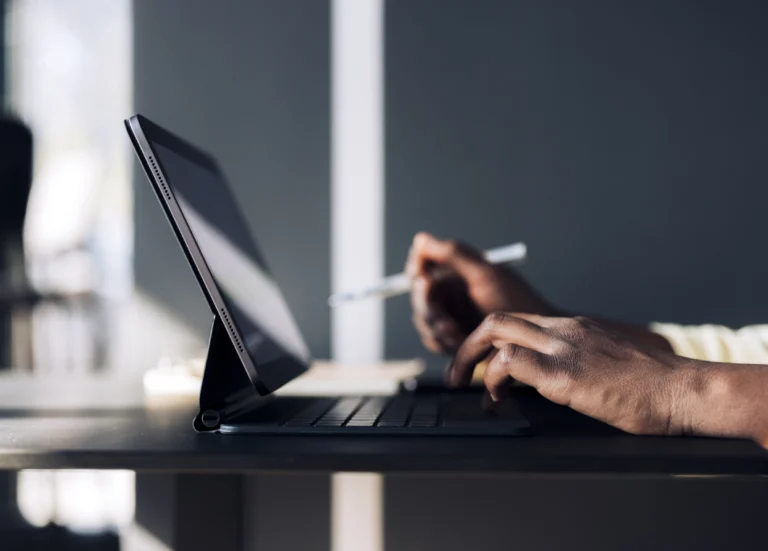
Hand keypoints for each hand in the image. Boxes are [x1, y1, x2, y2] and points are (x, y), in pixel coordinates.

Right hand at [405, 233, 554, 354]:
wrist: (535, 340)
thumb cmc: (518, 303)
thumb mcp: (486, 275)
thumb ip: (453, 254)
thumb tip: (421, 240)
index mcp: (458, 271)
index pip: (421, 267)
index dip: (418, 274)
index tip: (424, 281)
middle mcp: (452, 292)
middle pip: (420, 296)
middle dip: (428, 307)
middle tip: (442, 316)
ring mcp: (452, 316)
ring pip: (424, 321)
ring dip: (436, 327)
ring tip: (455, 332)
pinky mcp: (454, 339)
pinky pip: (434, 340)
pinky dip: (442, 342)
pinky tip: (459, 343)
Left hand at [449, 312, 691, 435]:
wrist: (682, 390)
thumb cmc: (652, 385)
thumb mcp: (606, 363)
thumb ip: (576, 362)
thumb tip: (552, 381)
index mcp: (573, 327)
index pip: (517, 321)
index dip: (490, 341)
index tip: (479, 363)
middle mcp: (563, 329)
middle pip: (497, 320)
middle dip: (466, 345)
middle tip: (455, 374)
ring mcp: (562, 347)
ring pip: (495, 332)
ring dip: (470, 360)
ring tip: (466, 388)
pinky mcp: (563, 372)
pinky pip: (510, 362)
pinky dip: (492, 379)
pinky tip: (496, 400)